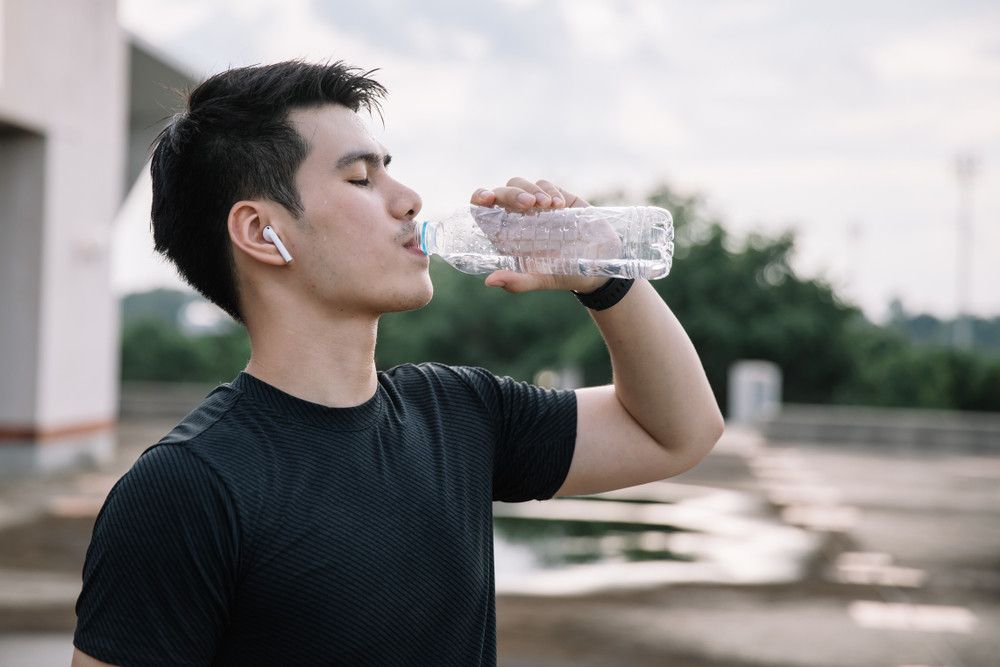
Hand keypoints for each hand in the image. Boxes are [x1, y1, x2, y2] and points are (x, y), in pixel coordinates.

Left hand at [470, 178, 606, 293]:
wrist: (597, 268)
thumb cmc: (564, 275)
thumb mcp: (541, 280)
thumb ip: (517, 282)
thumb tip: (489, 281)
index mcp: (507, 235)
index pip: (484, 210)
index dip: (480, 198)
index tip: (486, 198)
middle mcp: (518, 218)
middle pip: (502, 192)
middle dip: (511, 193)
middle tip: (528, 204)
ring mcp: (538, 206)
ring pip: (521, 183)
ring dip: (531, 190)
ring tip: (547, 205)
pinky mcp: (558, 198)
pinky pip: (546, 185)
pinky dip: (551, 191)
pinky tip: (560, 205)